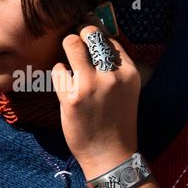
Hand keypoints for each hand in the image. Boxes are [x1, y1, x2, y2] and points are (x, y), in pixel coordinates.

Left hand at [51, 13, 140, 176]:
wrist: (110, 156)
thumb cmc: (116, 121)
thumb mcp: (126, 90)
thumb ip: (115, 67)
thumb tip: (96, 39)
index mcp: (129, 72)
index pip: (109, 38)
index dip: (95, 35)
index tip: (87, 36)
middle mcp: (112, 75)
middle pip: (90, 33)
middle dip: (79, 32)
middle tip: (73, 38)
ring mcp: (91, 85)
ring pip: (71, 44)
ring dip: (67, 49)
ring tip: (69, 63)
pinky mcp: (72, 97)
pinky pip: (58, 69)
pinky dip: (59, 74)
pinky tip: (66, 86)